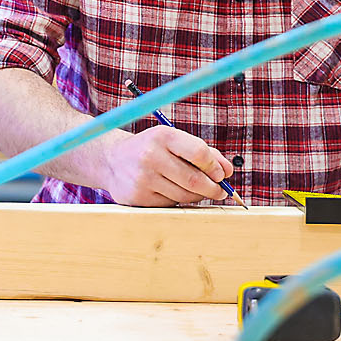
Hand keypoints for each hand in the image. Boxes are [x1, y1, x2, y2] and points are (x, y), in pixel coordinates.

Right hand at [99, 127, 233, 206]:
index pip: (200, 153)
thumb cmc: (152, 148)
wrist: (112, 160)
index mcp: (163, 136)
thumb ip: (203, 153)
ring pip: (184, 195)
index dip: (216, 167)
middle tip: (221, 191)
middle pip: (194, 179)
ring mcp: (143, 179)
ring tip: (199, 191)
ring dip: (198, 196)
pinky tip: (175, 192)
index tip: (222, 174)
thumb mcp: (173, 141)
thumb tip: (228, 171)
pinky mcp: (138, 197)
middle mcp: (151, 156)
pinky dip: (179, 201)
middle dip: (214, 188)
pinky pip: (170, 204)